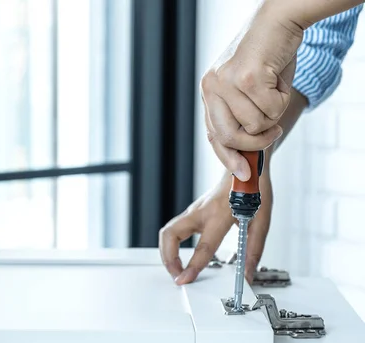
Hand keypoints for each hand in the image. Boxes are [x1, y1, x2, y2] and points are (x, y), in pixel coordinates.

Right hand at [159, 170, 272, 284]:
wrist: (246, 166)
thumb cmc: (253, 189)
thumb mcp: (261, 221)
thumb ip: (253, 250)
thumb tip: (247, 274)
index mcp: (220, 215)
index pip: (203, 246)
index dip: (193, 266)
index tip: (185, 279)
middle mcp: (201, 212)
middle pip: (170, 236)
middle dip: (168, 259)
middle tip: (177, 275)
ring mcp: (192, 211)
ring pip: (167, 233)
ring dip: (166, 253)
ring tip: (176, 269)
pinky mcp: (191, 213)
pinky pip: (172, 230)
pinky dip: (170, 246)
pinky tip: (178, 257)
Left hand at [200, 2, 303, 179]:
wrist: (279, 19)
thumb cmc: (268, 56)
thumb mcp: (248, 88)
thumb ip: (242, 115)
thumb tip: (247, 154)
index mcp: (209, 90)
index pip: (213, 134)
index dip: (228, 156)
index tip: (243, 173)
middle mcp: (211, 86)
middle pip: (228, 137)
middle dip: (255, 143)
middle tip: (273, 131)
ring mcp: (226, 82)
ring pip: (254, 125)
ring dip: (274, 113)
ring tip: (274, 89)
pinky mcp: (246, 77)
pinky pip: (271, 109)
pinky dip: (283, 99)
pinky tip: (279, 79)